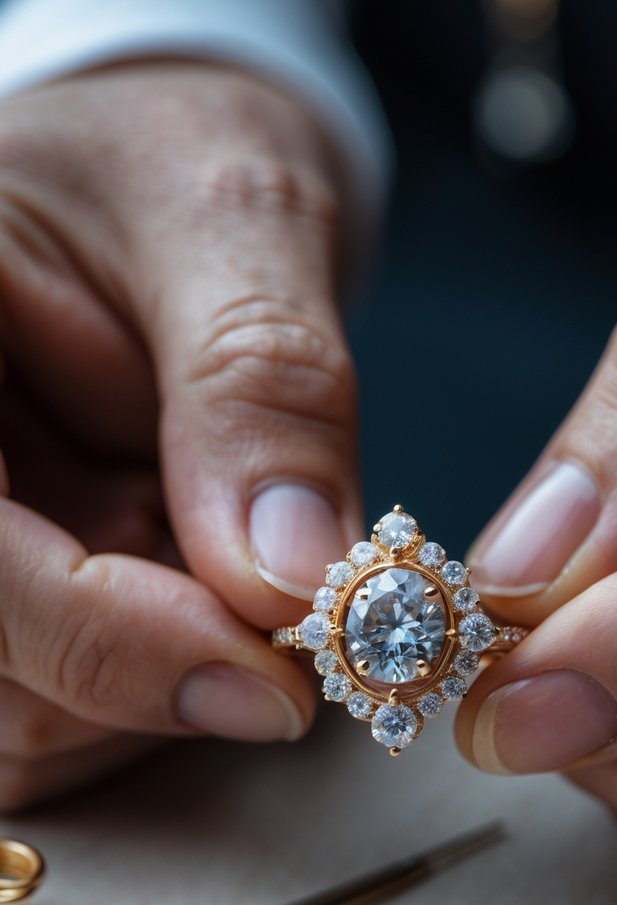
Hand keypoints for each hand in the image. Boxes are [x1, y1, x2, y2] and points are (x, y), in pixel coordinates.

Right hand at [0, 63, 361, 808]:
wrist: (163, 199)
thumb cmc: (181, 172)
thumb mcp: (235, 222)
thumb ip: (262, 385)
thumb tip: (293, 579)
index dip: (102, 641)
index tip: (271, 684)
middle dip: (153, 677)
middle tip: (294, 630)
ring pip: (21, 722)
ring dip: (166, 695)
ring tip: (240, 563)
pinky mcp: (10, 609)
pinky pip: (60, 724)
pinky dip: (162, 702)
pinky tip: (211, 603)